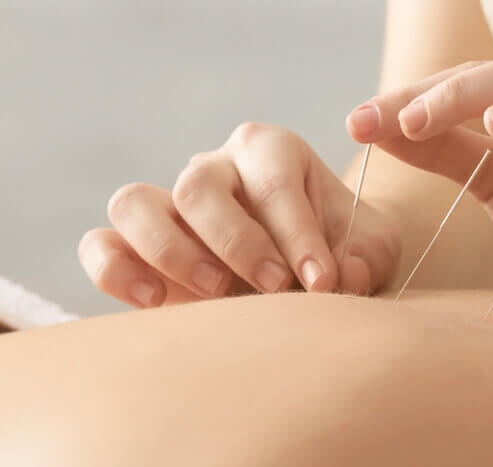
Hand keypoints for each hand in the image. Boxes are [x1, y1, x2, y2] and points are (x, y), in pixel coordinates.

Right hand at [79, 123, 400, 307]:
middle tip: (275, 288)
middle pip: (199, 185)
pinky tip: (154, 302)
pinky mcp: (136, 245)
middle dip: (237, 242)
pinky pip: (102, 243)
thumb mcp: (371, 248)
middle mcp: (214, 166)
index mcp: (272, 151)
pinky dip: (116, 270)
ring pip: (135, 203)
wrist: (311, 272)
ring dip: (172, 251)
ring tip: (217, 293)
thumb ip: (365, 256)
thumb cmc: (343, 250)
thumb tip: (341, 272)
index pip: (274, 182)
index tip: (323, 282)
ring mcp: (169, 202)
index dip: (298, 235)